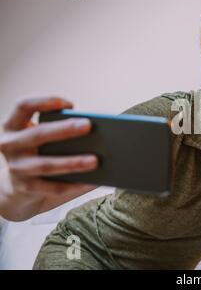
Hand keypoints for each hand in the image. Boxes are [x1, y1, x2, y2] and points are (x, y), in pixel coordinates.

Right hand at [0, 97, 97, 219]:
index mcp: (13, 126)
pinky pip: (54, 187)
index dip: (45, 102)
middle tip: (88, 125)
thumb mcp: (42, 139)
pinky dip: (74, 184)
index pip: (24, 106)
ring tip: (95, 161)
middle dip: (64, 129)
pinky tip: (92, 182)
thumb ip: (61, 131)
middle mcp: (10, 145)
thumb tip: (100, 131)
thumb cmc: (39, 154)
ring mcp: (16, 168)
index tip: (70, 104)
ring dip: (72, 162)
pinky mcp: (26, 188)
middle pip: (38, 134)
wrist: (18, 189)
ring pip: (46, 165)